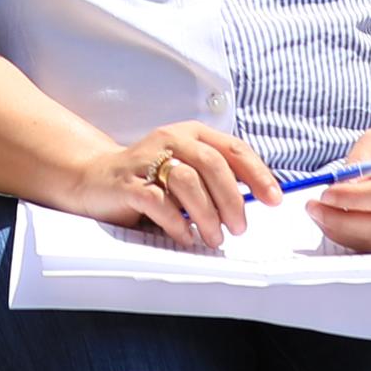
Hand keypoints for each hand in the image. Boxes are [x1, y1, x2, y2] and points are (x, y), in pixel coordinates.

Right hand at [85, 121, 280, 250]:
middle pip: (213, 164)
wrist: (97, 179)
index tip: (273, 199)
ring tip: (214, 237)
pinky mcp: (128, 182)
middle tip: (240, 228)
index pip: (233, 148)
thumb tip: (256, 199)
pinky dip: (177, 222)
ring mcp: (147, 159)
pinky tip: (185, 235)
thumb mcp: (187, 169)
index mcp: (191, 133)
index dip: (258, 174)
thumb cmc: (151, 179)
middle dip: (232, 200)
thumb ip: (217, 178)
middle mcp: (171, 139)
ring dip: (207, 214)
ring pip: (188, 181)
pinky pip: (159, 202)